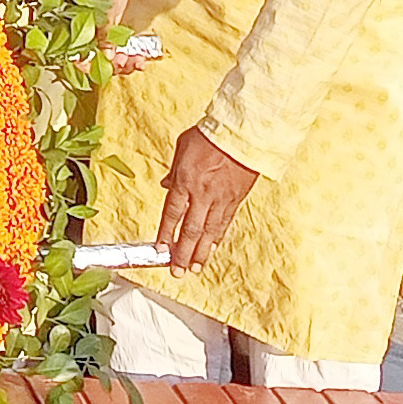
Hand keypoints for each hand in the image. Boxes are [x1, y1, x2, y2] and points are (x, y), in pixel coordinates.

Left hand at [152, 125, 258, 272]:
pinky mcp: (236, 200)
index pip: (172, 214)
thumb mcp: (182, 148)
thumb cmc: (210, 136)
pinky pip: (225, 223)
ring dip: (201, 253)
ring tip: (194, 268)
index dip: (166, 234)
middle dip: (183, 253)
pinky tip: (212, 249)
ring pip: (209, 232)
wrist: (242, 133)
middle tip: (176, 270)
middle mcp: (203, 194)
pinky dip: (217, 238)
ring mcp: (221, 199)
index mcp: (186, 181)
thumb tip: (166, 185)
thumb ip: (173, 172)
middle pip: (191, 230)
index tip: (160, 250)